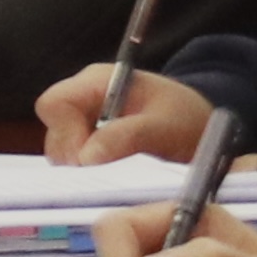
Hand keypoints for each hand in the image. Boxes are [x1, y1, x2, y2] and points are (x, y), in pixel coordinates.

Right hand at [40, 62, 216, 167]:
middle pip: (53, 129)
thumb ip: (127, 137)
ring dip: (81, 167)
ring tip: (117, 173)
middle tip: (105, 174)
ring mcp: (82, 120)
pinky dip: (88, 172)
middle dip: (74, 156)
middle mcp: (83, 98)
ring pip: (60, 148)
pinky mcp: (87, 140)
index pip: (55, 103)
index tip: (89, 162)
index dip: (65, 134)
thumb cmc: (188, 120)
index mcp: (97, 82)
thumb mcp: (166, 127)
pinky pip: (72, 159)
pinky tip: (115, 174)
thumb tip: (85, 158)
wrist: (203, 129)